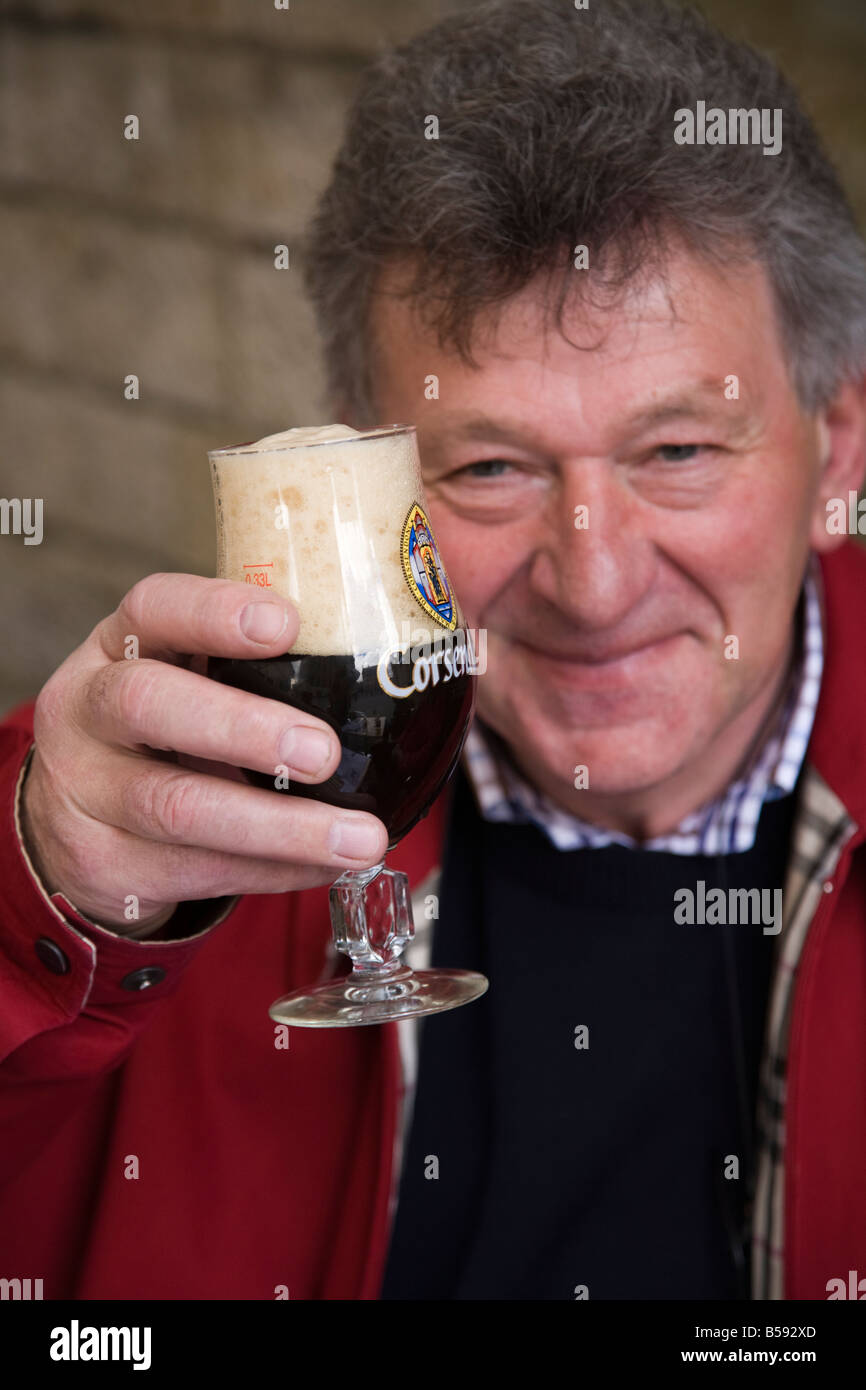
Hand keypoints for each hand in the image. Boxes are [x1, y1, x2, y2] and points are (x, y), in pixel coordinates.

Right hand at [19, 574, 387, 937]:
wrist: (78, 824)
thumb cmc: (164, 734)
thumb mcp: (188, 683)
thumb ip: (258, 671)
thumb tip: (385, 675)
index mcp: (120, 645)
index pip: (154, 608)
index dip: (214, 613)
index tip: (286, 624)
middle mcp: (88, 708)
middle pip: (147, 704)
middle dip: (243, 728)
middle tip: (324, 752)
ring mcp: (83, 789)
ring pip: (177, 808)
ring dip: (281, 827)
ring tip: (360, 837)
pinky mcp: (101, 863)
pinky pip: (195, 871)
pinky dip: (273, 871)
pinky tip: (325, 867)